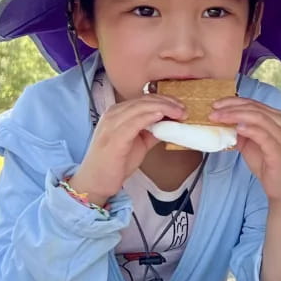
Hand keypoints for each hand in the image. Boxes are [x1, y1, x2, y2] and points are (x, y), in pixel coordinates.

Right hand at [70, 94, 185, 204]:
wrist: (96, 181)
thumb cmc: (116, 162)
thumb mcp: (139, 143)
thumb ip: (152, 132)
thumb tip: (171, 125)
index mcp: (117, 113)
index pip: (144, 99)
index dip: (165, 100)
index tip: (181, 106)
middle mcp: (113, 114)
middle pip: (144, 101)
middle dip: (167, 103)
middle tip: (184, 110)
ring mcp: (111, 124)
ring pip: (140, 108)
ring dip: (163, 108)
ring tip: (179, 113)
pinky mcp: (114, 138)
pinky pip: (134, 122)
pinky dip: (149, 117)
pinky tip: (161, 116)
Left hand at [210, 97, 280, 200]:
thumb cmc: (269, 165)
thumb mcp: (252, 144)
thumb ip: (242, 132)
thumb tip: (223, 122)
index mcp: (278, 119)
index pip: (253, 104)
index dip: (233, 102)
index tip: (215, 105)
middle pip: (254, 108)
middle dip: (231, 108)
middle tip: (213, 112)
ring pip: (258, 118)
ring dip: (235, 116)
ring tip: (219, 118)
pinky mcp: (280, 150)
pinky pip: (263, 135)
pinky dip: (249, 129)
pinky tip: (237, 128)